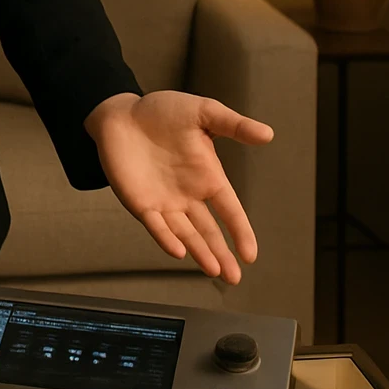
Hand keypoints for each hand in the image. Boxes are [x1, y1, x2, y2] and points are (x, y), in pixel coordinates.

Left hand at [82, 91, 273, 284]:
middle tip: (234, 277)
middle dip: (222, 254)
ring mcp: (165, 201)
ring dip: (200, 252)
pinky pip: (156, 225)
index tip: (250, 254)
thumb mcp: (203, 112)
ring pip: (186, 234)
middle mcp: (188, 195)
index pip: (230, 210)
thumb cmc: (162, 111)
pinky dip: (166, 238)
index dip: (241, 232)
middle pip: (210, 231)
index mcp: (208, 176)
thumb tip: (267, 134)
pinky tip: (178, 251)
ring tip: (215, 270)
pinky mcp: (140, 203)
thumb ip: (234, 125)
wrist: (122, 112)